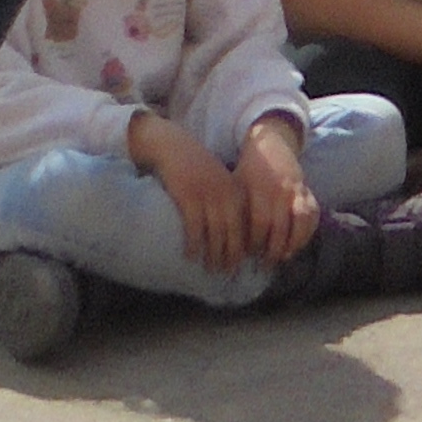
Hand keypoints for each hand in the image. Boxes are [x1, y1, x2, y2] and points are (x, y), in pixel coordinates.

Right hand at [127, 110, 244, 266]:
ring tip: (211, 269)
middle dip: (232, 256)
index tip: (243, 263)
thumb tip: (232, 233)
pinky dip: (194, 244)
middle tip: (228, 274)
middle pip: (234, 233)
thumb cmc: (197, 169)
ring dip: (214, 255)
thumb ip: (229, 202)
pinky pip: (194, 227)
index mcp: (236, 191)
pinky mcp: (189, 197)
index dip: (245, 246)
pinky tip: (190, 255)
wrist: (174, 147)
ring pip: (216, 234)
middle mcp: (226, 194)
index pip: (247, 225)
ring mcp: (208, 196)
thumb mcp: (220, 182)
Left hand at [234, 117, 318, 267]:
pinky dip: (309, 230)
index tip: (248, 254)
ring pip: (302, 221)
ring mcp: (297, 190)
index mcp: (260, 190)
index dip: (255, 243)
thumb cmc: (247, 168)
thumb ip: (236, 210)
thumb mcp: (236, 185)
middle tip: (266, 264)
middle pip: (281, 227)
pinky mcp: (308, 189)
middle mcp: (281, 191)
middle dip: (273, 249)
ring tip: (285, 256)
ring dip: (295, 242)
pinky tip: (299, 243)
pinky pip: (314, 212)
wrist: (271, 142)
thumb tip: (227, 241)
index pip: (260, 224)